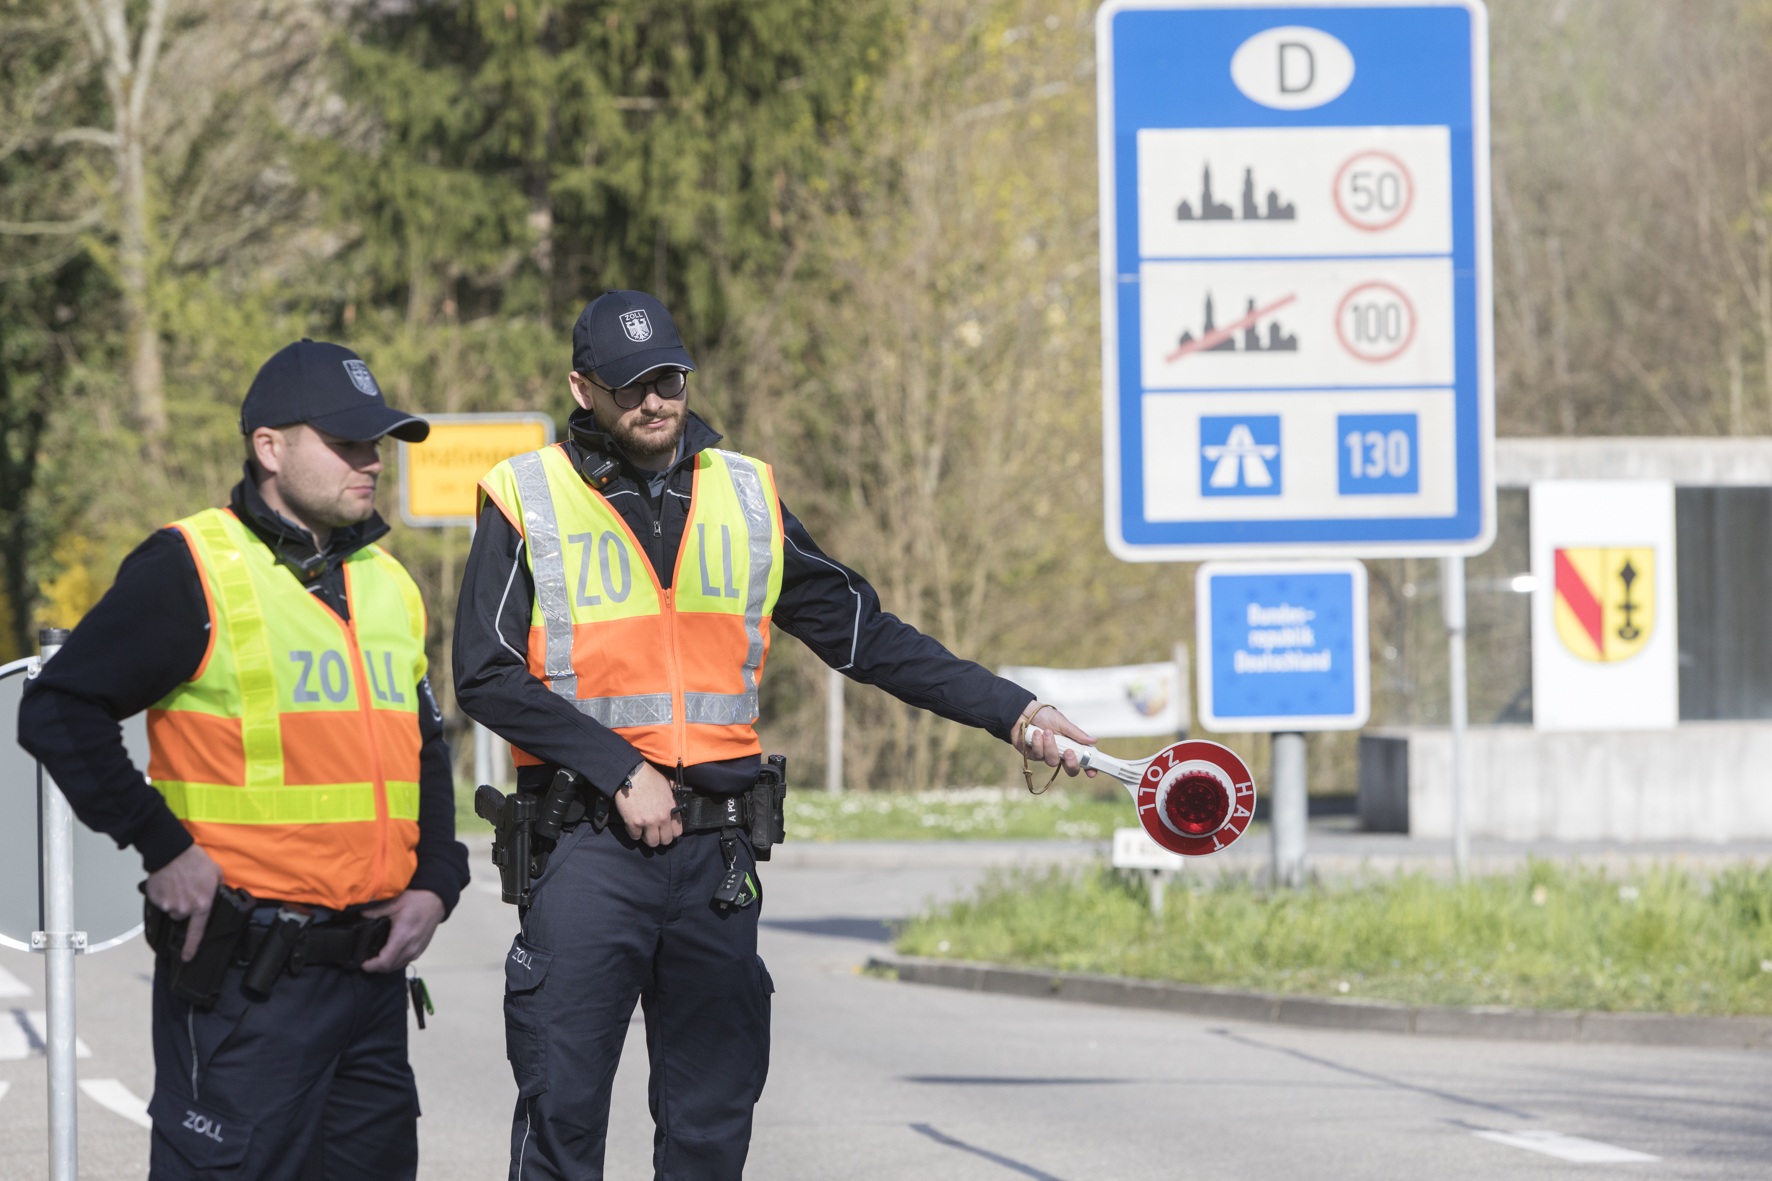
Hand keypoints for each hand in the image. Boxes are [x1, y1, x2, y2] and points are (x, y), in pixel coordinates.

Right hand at [145, 844, 225, 961]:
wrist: (172, 852)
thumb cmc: (194, 861)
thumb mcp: (216, 874)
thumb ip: (217, 890)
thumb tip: (218, 898)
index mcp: (202, 904)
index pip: (197, 932)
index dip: (192, 947)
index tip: (187, 956)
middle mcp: (185, 907)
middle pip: (182, 916)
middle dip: (185, 906)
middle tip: (187, 890)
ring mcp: (169, 904)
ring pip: (172, 909)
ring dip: (174, 900)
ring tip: (178, 885)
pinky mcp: (156, 899)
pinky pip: (160, 902)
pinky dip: (164, 895)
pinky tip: (169, 883)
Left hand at [360, 889, 445, 972]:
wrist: (436, 900)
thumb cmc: (418, 900)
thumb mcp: (394, 902)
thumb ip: (376, 911)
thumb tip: (361, 914)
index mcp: (402, 936)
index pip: (385, 961)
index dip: (372, 966)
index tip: (363, 963)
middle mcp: (411, 947)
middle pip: (390, 967)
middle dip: (377, 967)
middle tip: (367, 961)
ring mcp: (417, 949)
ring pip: (398, 966)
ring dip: (387, 966)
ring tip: (377, 959)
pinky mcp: (421, 948)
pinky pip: (406, 961)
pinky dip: (396, 962)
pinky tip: (391, 954)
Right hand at [614, 763, 681, 847]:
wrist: (631, 774)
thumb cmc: (650, 776)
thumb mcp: (669, 783)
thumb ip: (676, 794)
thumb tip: (682, 795)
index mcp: (672, 809)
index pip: (677, 832)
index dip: (671, 832)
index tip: (666, 830)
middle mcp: (662, 818)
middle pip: (665, 841)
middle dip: (660, 837)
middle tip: (654, 832)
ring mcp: (648, 822)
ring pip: (652, 843)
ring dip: (647, 838)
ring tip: (644, 830)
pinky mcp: (633, 823)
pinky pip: (635, 837)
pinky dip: (634, 833)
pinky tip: (633, 825)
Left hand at [1013, 704, 1099, 777]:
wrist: (1023, 712)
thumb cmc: (1044, 716)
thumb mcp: (1062, 722)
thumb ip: (1076, 734)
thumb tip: (1093, 740)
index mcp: (1070, 745)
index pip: (1082, 761)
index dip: (1088, 769)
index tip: (1092, 772)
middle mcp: (1060, 753)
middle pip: (1070, 770)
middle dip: (1070, 763)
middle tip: (1068, 751)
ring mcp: (1046, 756)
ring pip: (1052, 761)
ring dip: (1050, 746)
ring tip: (1046, 731)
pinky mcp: (1032, 755)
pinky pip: (1038, 755)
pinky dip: (1037, 743)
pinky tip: (1035, 733)